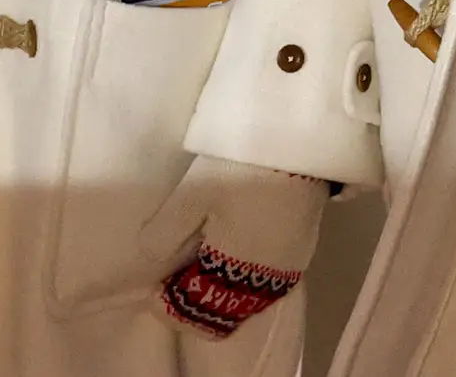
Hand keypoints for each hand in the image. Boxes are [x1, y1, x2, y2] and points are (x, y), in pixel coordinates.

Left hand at [158, 163, 323, 336]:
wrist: (301, 143)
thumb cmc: (242, 169)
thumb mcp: (191, 195)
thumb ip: (164, 233)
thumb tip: (151, 260)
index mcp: (231, 271)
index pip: (193, 313)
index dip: (167, 307)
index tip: (154, 289)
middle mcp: (263, 280)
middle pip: (224, 310)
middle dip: (198, 298)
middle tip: (178, 274)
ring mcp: (287, 268)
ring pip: (248, 297)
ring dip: (225, 287)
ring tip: (208, 260)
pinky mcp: (304, 251)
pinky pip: (268, 280)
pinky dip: (247, 275)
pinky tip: (238, 250)